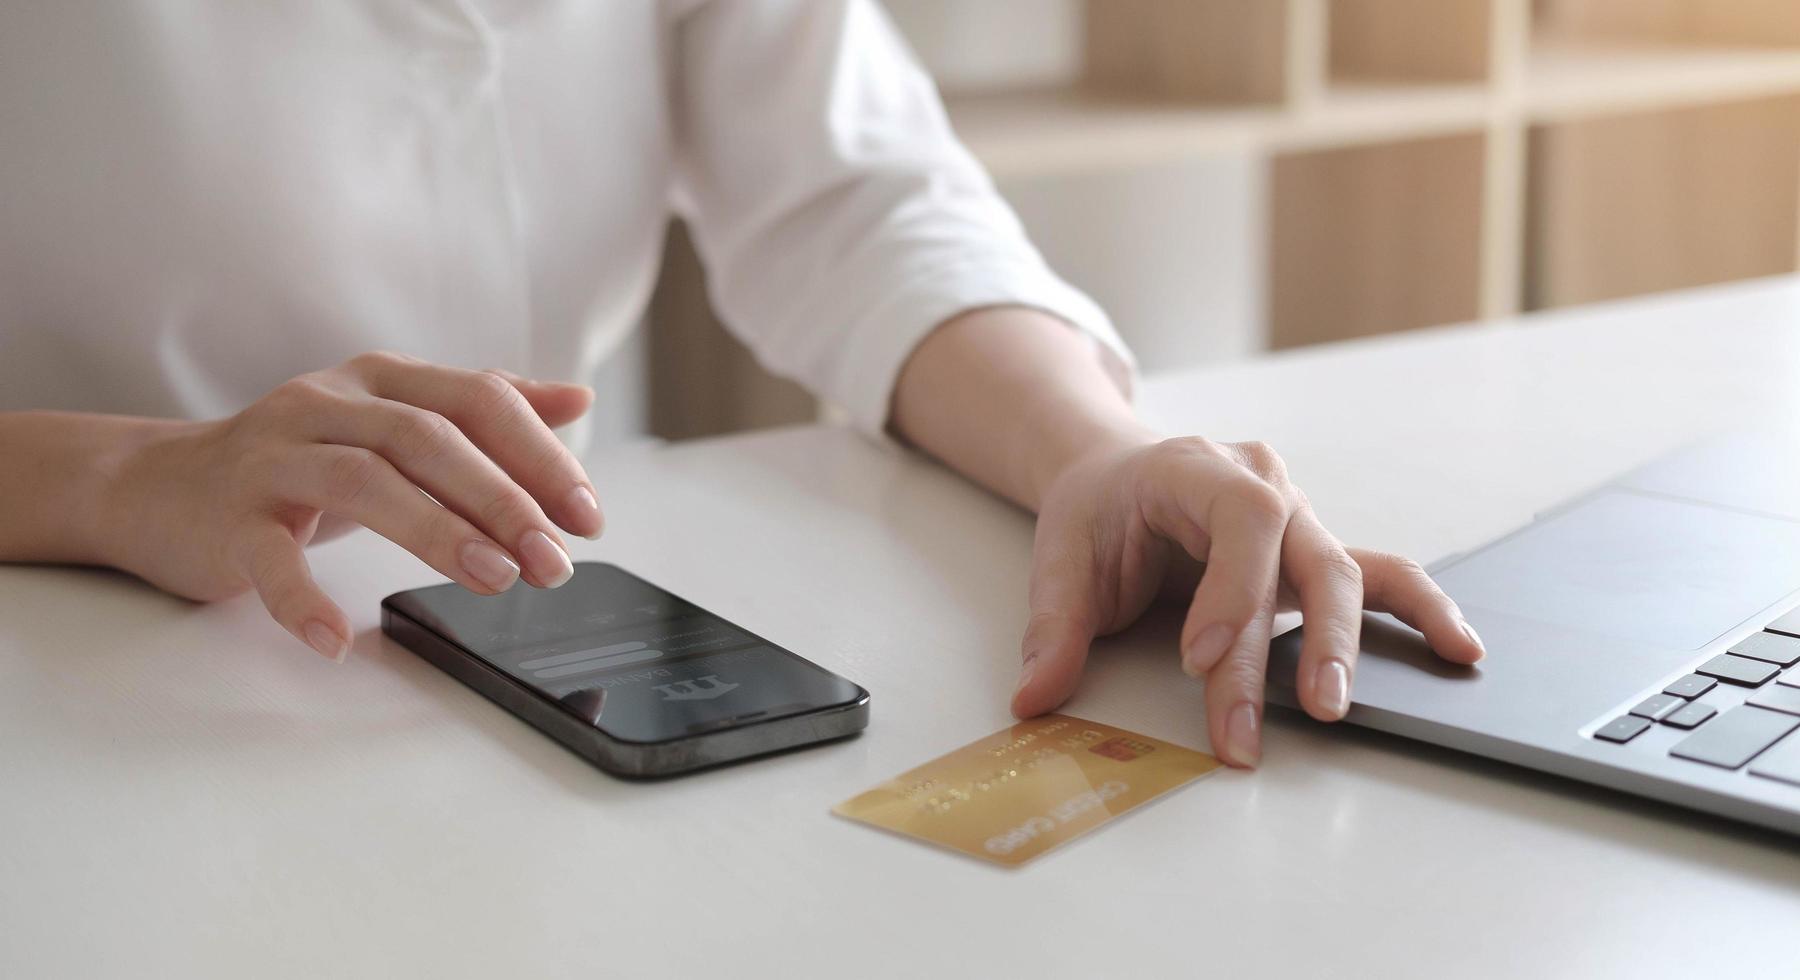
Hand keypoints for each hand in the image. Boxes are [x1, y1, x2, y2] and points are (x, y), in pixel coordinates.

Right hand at [95, 351, 602, 660]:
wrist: (163, 486)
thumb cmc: (303, 461)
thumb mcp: (395, 423)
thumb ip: (483, 411)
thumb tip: (576, 396)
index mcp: (382, 380)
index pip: (477, 401)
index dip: (541, 457)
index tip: (587, 517)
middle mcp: (328, 403)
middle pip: (428, 438)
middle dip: (503, 500)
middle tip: (553, 561)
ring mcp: (273, 456)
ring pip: (363, 481)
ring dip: (438, 532)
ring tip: (494, 580)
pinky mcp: (229, 515)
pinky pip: (269, 555)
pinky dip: (304, 599)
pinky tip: (339, 639)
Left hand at [1010, 435, 1484, 767]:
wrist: (1118, 474)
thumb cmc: (1098, 509)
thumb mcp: (1060, 554)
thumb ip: (1051, 625)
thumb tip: (1034, 695)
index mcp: (1198, 468)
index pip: (1242, 519)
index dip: (1233, 590)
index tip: (1201, 659)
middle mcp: (1262, 484)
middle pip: (1302, 558)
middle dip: (1295, 644)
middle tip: (1280, 718)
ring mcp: (1299, 518)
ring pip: (1345, 574)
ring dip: (1351, 644)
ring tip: (1342, 705)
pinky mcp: (1313, 555)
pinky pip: (1381, 577)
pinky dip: (1421, 613)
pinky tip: (1459, 650)